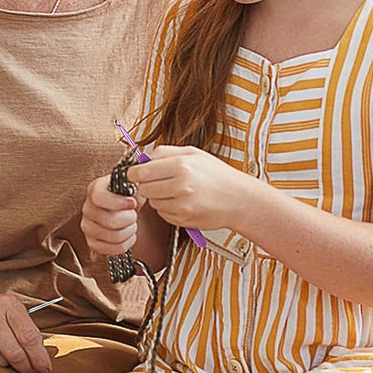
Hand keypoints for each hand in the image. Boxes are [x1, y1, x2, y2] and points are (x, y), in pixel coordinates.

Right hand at [0, 286, 52, 372]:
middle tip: (30, 372)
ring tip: (5, 359)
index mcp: (7, 304)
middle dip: (25, 367)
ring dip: (5, 366)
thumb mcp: (5, 307)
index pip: (29, 336)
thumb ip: (22, 326)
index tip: (45, 370)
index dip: (39, 357)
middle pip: (15, 353)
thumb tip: (41, 354)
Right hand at [81, 174, 139, 256]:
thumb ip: (138, 174)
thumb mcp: (134, 182)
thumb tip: (146, 164)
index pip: (98, 197)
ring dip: (128, 232)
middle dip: (129, 219)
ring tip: (131, 225)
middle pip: (108, 220)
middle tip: (134, 215)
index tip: (133, 203)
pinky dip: (124, 244)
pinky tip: (128, 236)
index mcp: (95, 189)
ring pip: (110, 236)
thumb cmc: (130, 196)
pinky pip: (108, 249)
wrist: (127, 209)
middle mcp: (88, 207)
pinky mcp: (91, 241)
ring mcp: (87, 225)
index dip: (118, 202)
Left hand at [126, 145, 248, 231]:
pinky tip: (181, 202)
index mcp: (182, 165)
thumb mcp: (194, 153)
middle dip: (146, 184)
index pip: (141, 171)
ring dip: (157, 197)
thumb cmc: (218, 175)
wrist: (239, 199)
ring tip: (174, 191)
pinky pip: (162, 214)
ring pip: (152, 202)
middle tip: (157, 181)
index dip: (134, 172)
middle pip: (143, 188)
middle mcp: (181, 186)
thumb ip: (165, 152)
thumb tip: (143, 157)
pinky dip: (167, 208)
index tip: (136, 173)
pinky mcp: (183, 220)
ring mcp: (182, 205)